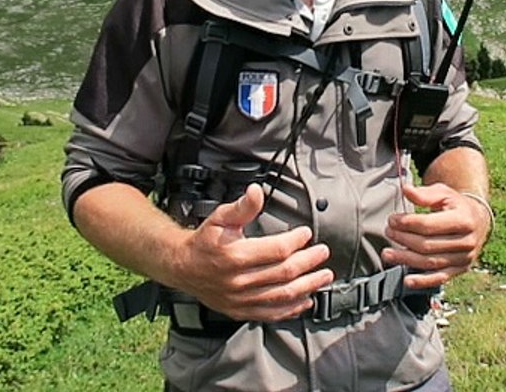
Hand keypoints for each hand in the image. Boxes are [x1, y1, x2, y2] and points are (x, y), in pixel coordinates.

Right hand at [171, 183, 333, 321]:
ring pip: (282, 296)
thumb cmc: (204, 241)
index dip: (296, 241)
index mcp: (235, 256)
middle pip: (284, 273)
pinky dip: (292, 308)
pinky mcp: (240, 310)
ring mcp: (240, 299)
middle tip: (323, 253)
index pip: (276, 250)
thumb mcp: (221, 217)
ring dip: (307, 286)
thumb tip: (256, 191)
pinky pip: (271, 313)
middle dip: (309, 262)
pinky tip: (305, 300)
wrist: (182, 267)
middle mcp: (239, 281)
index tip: (306, 233)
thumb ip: (242, 206)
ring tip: (323, 277)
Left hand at [380, 183, 490, 289]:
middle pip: (427, 245)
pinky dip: (422, 281)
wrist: (479, 220)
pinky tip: (407, 280)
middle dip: (403, 239)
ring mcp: (464, 258)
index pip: (428, 225)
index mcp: (463, 219)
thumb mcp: (444, 193)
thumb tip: (406, 190)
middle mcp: (467, 241)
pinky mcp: (460, 269)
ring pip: (430, 262)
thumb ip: (425, 194)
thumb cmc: (457, 206)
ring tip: (388, 254)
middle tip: (388, 232)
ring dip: (406, 259)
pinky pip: (440, 278)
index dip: (406, 223)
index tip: (392, 219)